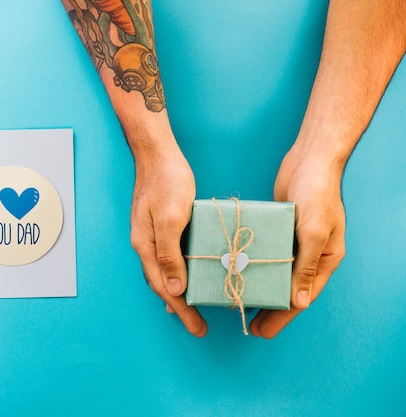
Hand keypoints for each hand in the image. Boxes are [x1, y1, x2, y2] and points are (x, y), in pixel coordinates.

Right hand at [130, 140, 206, 336]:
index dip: (180, 309)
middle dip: (179, 307)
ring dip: (178, 292)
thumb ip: (169, 255)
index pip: (163, 287)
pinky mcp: (162, 226)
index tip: (197, 327)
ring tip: (192, 308)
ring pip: (164, 272)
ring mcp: (152, 235)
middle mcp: (145, 244)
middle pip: (161, 284)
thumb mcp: (170, 218)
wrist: (157, 154)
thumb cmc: (166, 181)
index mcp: (145, 245)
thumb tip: (174, 288)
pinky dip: (180, 272)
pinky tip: (189, 274)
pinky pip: (170, 257)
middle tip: (198, 325)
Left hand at [250, 147, 345, 337]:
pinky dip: (253, 263)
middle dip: (270, 308)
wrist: (310, 158)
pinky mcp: (279, 228)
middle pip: (287, 288)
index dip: (283, 316)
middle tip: (250, 326)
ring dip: (260, 287)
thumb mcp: (312, 231)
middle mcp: (310, 254)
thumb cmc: (317, 193)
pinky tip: (237, 271)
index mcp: (325, 259)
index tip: (264, 331)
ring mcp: (294, 241)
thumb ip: (305, 266)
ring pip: (275, 272)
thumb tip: (299, 302)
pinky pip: (266, 252)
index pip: (302, 296)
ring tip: (240, 303)